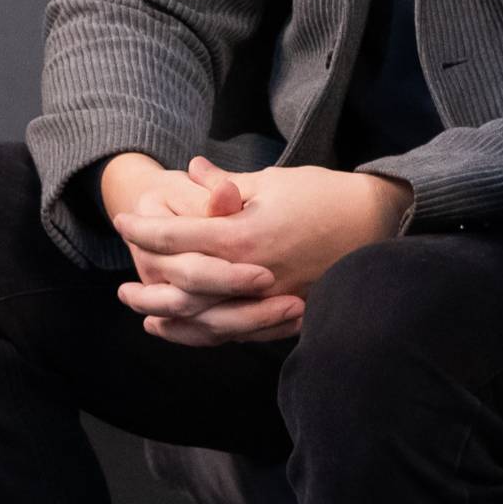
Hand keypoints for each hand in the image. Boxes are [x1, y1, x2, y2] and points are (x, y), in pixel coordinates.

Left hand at [109, 158, 410, 346]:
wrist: (380, 226)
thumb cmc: (325, 196)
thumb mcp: (272, 181)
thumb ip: (225, 184)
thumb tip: (191, 170)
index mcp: (244, 235)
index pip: (179, 237)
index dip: (145, 230)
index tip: (124, 222)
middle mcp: (252, 275)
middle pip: (183, 286)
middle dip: (149, 282)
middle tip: (122, 284)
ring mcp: (268, 301)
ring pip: (206, 319)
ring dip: (170, 315)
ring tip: (143, 313)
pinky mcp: (284, 316)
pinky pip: (235, 333)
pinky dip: (204, 333)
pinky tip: (186, 330)